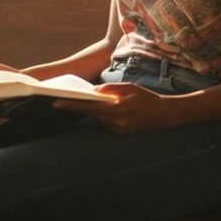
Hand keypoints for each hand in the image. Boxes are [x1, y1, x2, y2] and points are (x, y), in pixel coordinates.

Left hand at [53, 83, 171, 133]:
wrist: (164, 115)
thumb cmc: (147, 98)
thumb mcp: (131, 87)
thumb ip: (111, 88)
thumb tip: (94, 89)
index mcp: (117, 108)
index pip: (89, 106)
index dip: (72, 105)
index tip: (56, 102)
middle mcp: (116, 121)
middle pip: (89, 114)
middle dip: (75, 108)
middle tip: (58, 103)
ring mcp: (119, 129)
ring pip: (97, 119)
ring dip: (88, 112)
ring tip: (75, 104)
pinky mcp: (122, 133)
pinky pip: (105, 124)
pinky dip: (100, 117)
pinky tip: (97, 110)